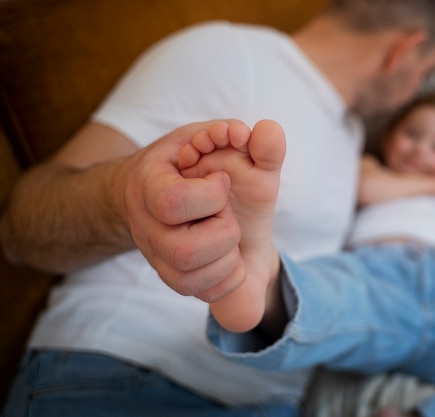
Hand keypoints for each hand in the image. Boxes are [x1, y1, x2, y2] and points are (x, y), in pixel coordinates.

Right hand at [119, 121, 244, 301]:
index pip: (172, 203)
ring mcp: (157, 256)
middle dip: (223, 231)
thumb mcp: (234, 148)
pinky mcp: (173, 278)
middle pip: (185, 251)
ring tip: (226, 231)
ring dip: (227, 255)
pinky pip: (203, 294)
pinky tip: (231, 253)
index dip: (210, 195)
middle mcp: (146, 226)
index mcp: (149, 184)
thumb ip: (259, 144)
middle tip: (224, 212)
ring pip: (190, 278)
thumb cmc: (212, 168)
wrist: (191, 198)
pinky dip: (229, 275)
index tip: (221, 180)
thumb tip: (269, 130)